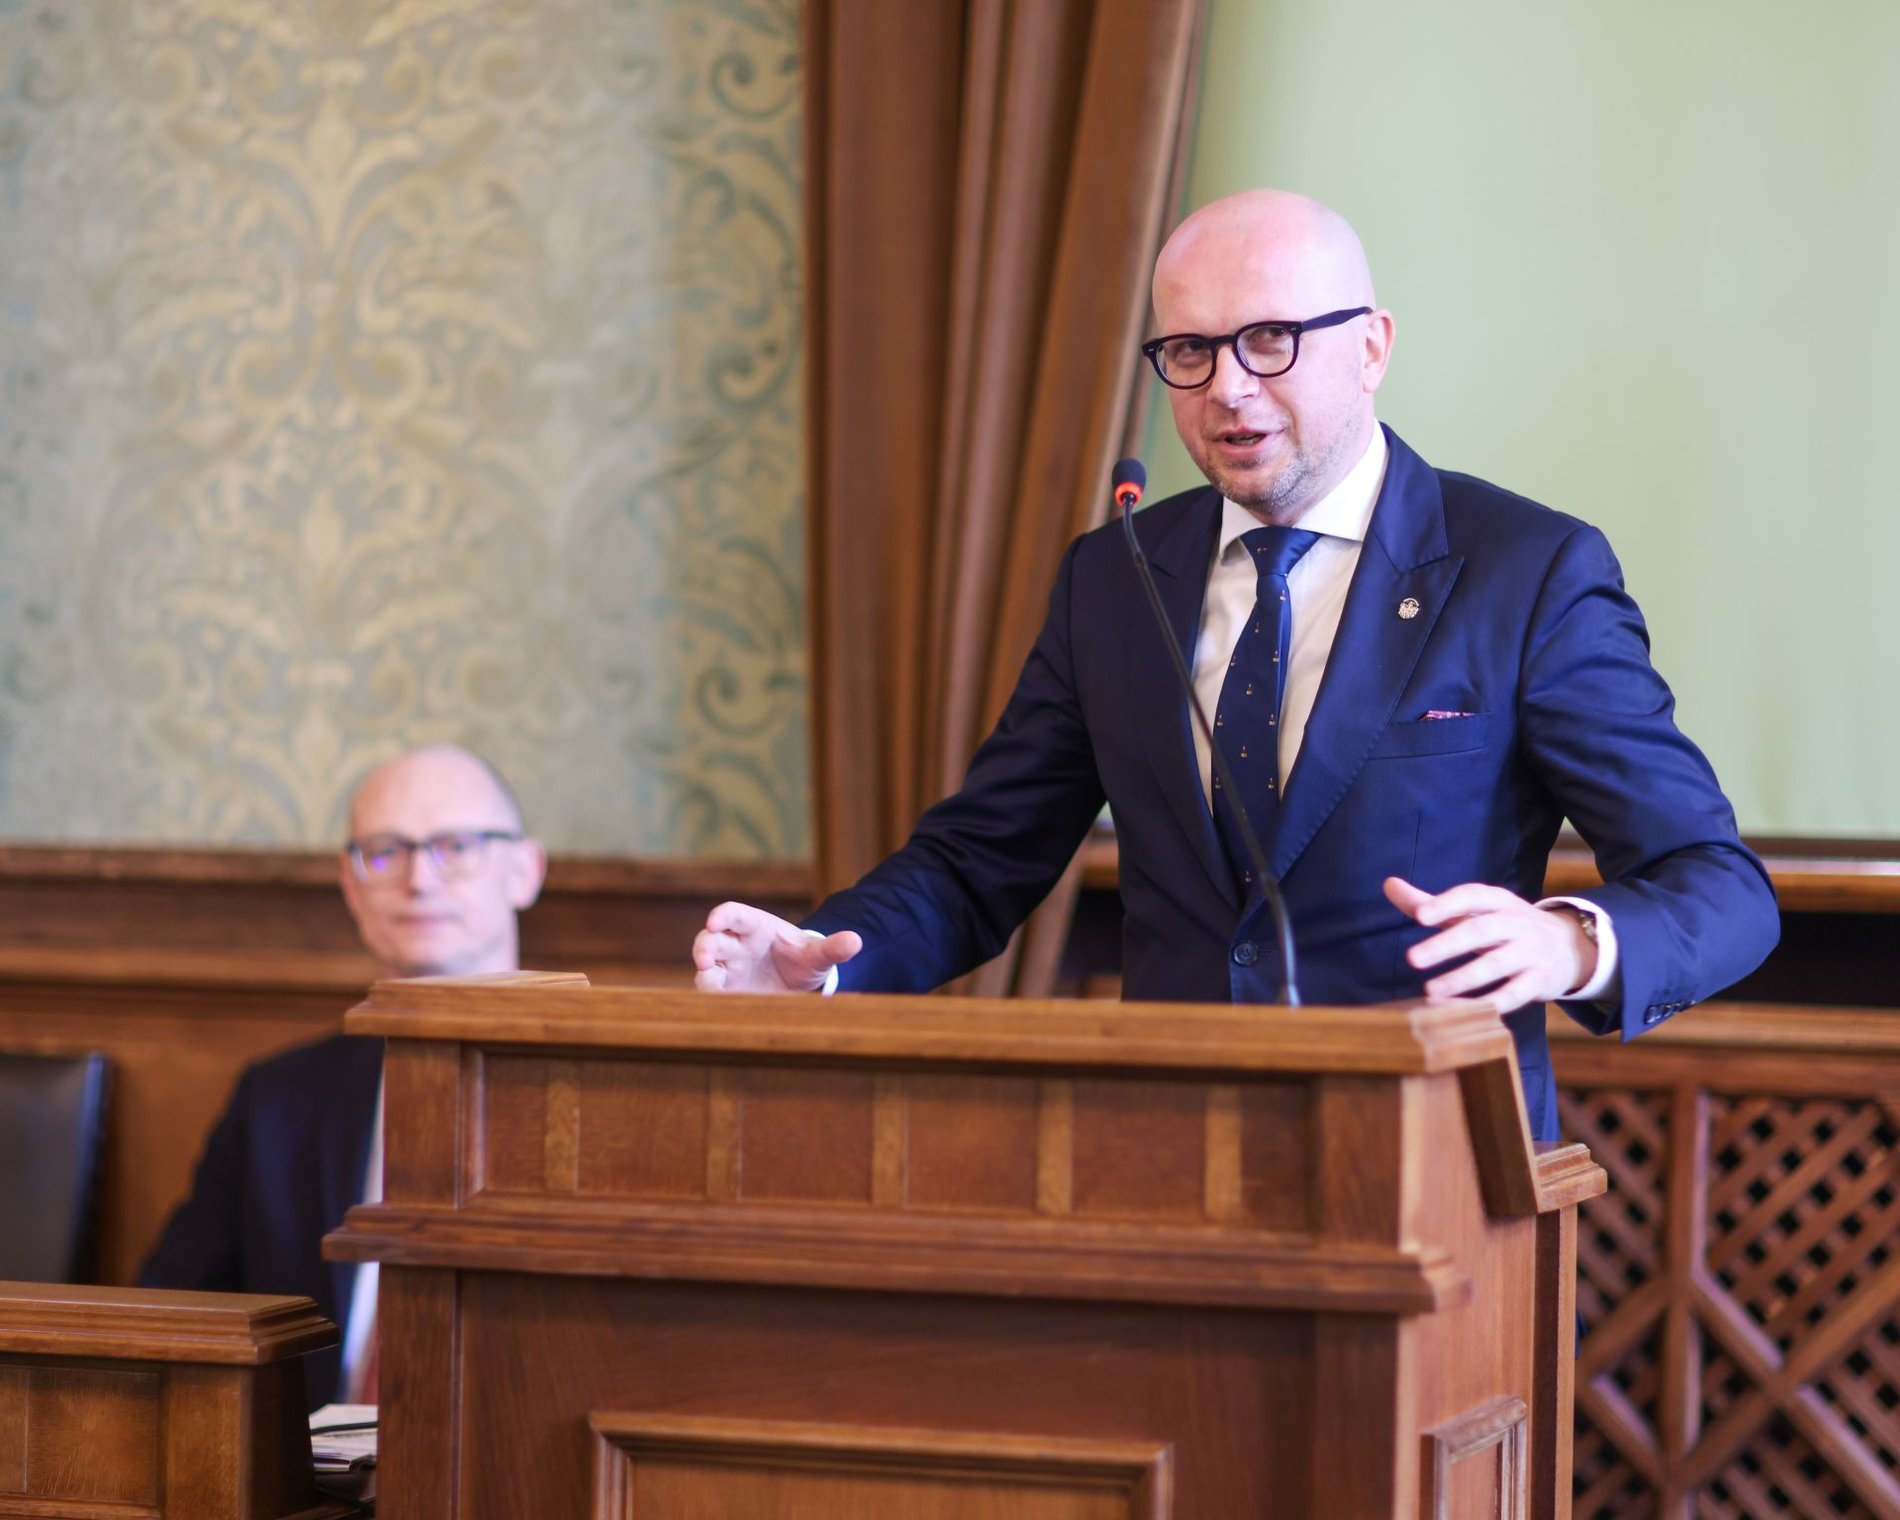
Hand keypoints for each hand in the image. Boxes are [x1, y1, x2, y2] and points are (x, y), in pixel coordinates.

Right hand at [692, 901, 862, 992]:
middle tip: (703, 959)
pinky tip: (717, 1003)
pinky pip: (711, 989)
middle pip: (711, 938)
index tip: (714, 921)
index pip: (733, 914)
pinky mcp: (726, 989)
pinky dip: (710, 995)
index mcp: (756, 927)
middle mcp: (737, 945)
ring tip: (710, 983)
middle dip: (704, 946)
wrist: (799, 985)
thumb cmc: (804, 961)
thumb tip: (856, 941)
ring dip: (703, 971)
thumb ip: (833, 948)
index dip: (721, 916)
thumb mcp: (819, 956)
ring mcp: (729, 967)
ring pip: (705, 964)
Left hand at [1383, 877, 1595, 1014]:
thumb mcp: (1474, 911)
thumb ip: (1430, 902)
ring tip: (1431, 991)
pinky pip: (1518, 992)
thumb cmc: (1505, 926)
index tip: (1419, 916)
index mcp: (1498, 901)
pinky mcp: (1541, 980)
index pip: (1473, 896)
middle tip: (1411, 959)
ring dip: (1464, 978)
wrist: (1568, 946)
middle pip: (1482, 930)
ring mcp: (1531, 951)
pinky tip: (1466, 1010)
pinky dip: (1494, 1001)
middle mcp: (1517, 923)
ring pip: (1498, 963)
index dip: (1447, 904)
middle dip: (1446, 944)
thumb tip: (1388, 884)